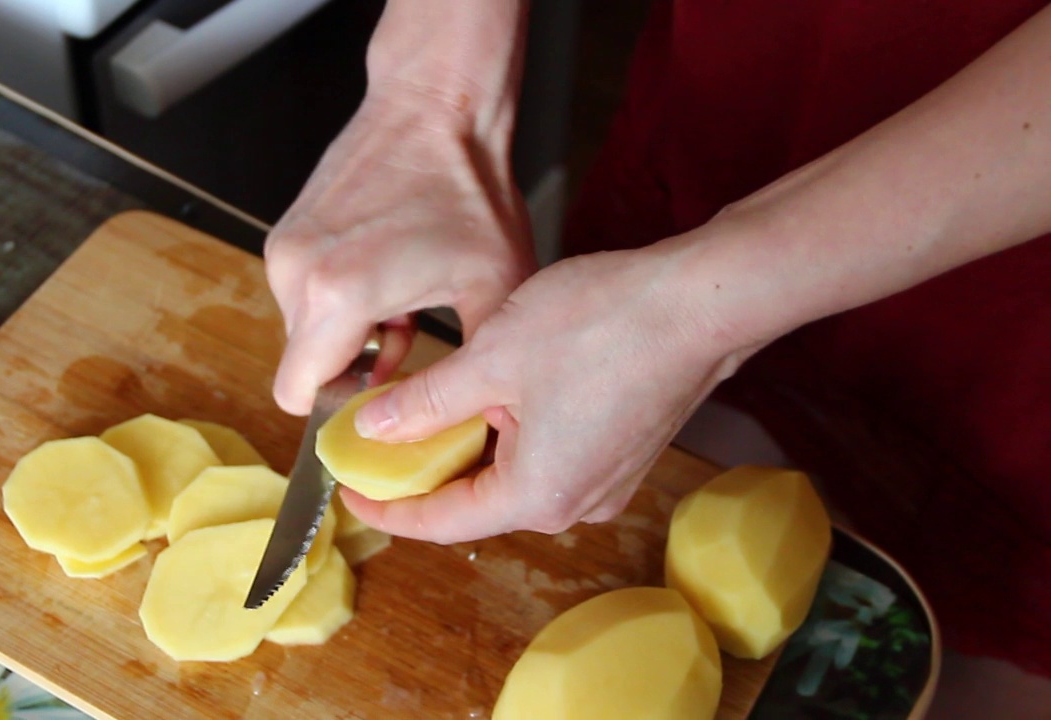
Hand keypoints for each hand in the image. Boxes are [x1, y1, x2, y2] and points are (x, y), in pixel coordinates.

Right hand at [265, 91, 535, 414]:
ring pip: (306, 327)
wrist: (436, 105)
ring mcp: (287, 247)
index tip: (377, 405)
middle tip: (408, 345)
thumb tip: (485, 421)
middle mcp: (296, 272)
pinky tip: (386, 278)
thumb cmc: (468, 188)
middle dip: (353, 367)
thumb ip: (479, 366)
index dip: (337, 410)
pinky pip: (304, 290)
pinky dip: (340, 299)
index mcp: (338, 296)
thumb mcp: (495, 288)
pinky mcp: (288, 229)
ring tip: (404, 306)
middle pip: (307, 362)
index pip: (297, 394)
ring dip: (350, 331)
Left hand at [339, 241, 762, 542]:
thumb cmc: (601, 325)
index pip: (441, 522)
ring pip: (512, 475)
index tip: (349, 488)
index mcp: (537, 496)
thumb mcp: (490, 360)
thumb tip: (372, 430)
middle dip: (423, 471)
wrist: (702, 299)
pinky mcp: (622, 450)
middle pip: (477, 500)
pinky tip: (488, 394)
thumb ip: (424, 403)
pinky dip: (507, 435)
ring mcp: (605, 479)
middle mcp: (574, 504)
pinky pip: (547, 456)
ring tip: (424, 408)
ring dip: (466, 448)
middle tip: (377, 437)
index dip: (386, 507)